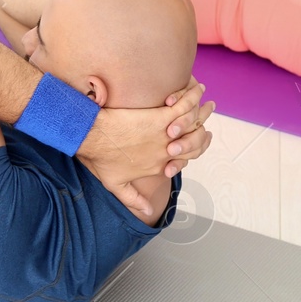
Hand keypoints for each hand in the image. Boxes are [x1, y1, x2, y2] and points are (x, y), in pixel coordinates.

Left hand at [76, 78, 215, 217]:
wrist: (92, 138)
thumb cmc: (100, 159)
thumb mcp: (116, 185)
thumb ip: (133, 199)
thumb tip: (145, 212)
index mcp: (159, 165)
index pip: (187, 159)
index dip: (196, 149)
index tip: (201, 141)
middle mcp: (167, 150)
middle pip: (196, 141)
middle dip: (204, 130)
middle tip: (206, 123)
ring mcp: (166, 133)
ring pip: (194, 122)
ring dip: (203, 110)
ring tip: (208, 102)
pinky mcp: (161, 117)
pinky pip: (184, 107)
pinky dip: (193, 97)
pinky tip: (197, 89)